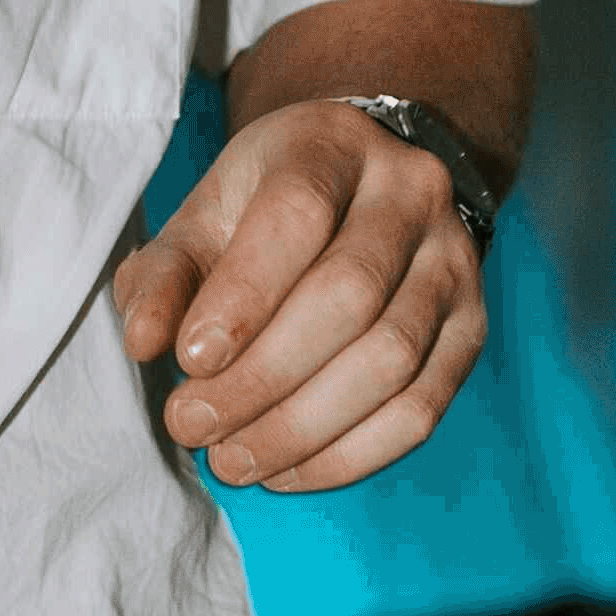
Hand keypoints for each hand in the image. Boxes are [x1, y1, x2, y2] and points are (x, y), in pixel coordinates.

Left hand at [110, 95, 487, 491]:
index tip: (187, 361)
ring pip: (392, 358)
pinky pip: (422, 408)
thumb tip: (144, 344)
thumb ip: (165, 274)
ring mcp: (453, 262)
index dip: (243, 295)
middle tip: (193, 425)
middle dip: (263, 376)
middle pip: (350, 295)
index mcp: (332, 146)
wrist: (362, 187)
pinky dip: (349, 454)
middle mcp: (409, 194)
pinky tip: (286, 470)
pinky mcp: (471, 328)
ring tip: (231, 459)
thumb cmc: (266, 207)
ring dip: (303, 427)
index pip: (298, 214)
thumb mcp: (206, 216)